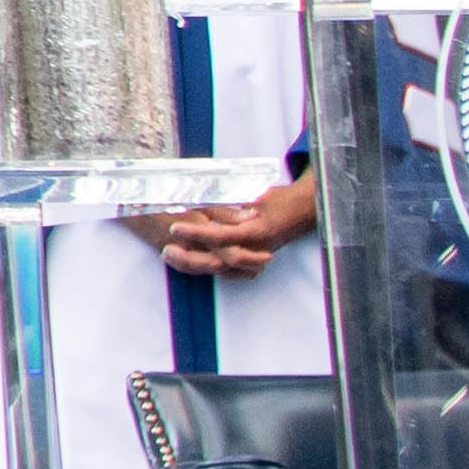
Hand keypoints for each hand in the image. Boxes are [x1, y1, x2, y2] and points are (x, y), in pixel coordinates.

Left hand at [150, 181, 320, 277]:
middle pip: (217, 262)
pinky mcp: (250, 264)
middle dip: (190, 258)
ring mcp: (252, 259)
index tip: (176, 227)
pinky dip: (205, 268)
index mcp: (257, 231)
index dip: (197, 233)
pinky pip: (226, 272)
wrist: (302, 212)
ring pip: (218, 270)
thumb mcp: (255, 195)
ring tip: (168, 253)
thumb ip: (230, 201)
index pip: (221, 236)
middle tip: (166, 248)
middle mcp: (255, 249)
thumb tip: (199, 197)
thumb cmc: (277, 200)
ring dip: (192, 264)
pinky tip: (184, 262)